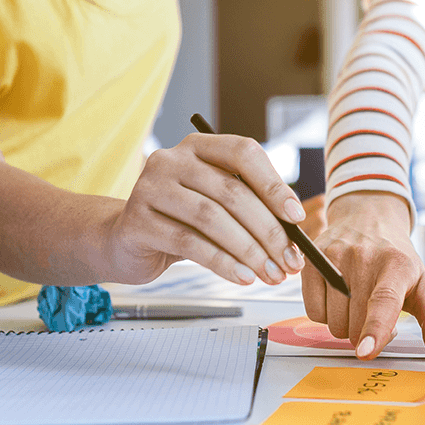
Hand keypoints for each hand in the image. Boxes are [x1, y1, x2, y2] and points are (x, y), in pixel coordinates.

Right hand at [106, 133, 305, 284]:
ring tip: (271, 274)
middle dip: (269, 231)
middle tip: (290, 261)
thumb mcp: (218, 206)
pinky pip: (189, 243)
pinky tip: (243, 277)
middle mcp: (172, 160)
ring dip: (250, 251)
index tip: (297, 218)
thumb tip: (297, 231)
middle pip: (232, 192)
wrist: (126, 241)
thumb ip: (253, 208)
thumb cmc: (183, 221)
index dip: (274, 185)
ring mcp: (150, 188)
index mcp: (199, 146)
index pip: (244, 153)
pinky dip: (222, 263)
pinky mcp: (136, 221)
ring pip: (212, 219)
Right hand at [303, 191, 424, 363]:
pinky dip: (326, 314)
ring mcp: (334, 258)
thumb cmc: (396, 258)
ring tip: (357, 301)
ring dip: (346, 324)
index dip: (375, 328)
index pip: (384, 301)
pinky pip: (314, 313)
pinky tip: (338, 296)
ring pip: (333, 323)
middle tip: (375, 312)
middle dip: (366, 332)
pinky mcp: (312, 262)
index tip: (366, 351)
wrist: (368, 218)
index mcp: (397, 265)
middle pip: (355, 325)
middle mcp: (363, 257)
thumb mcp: (421, 284)